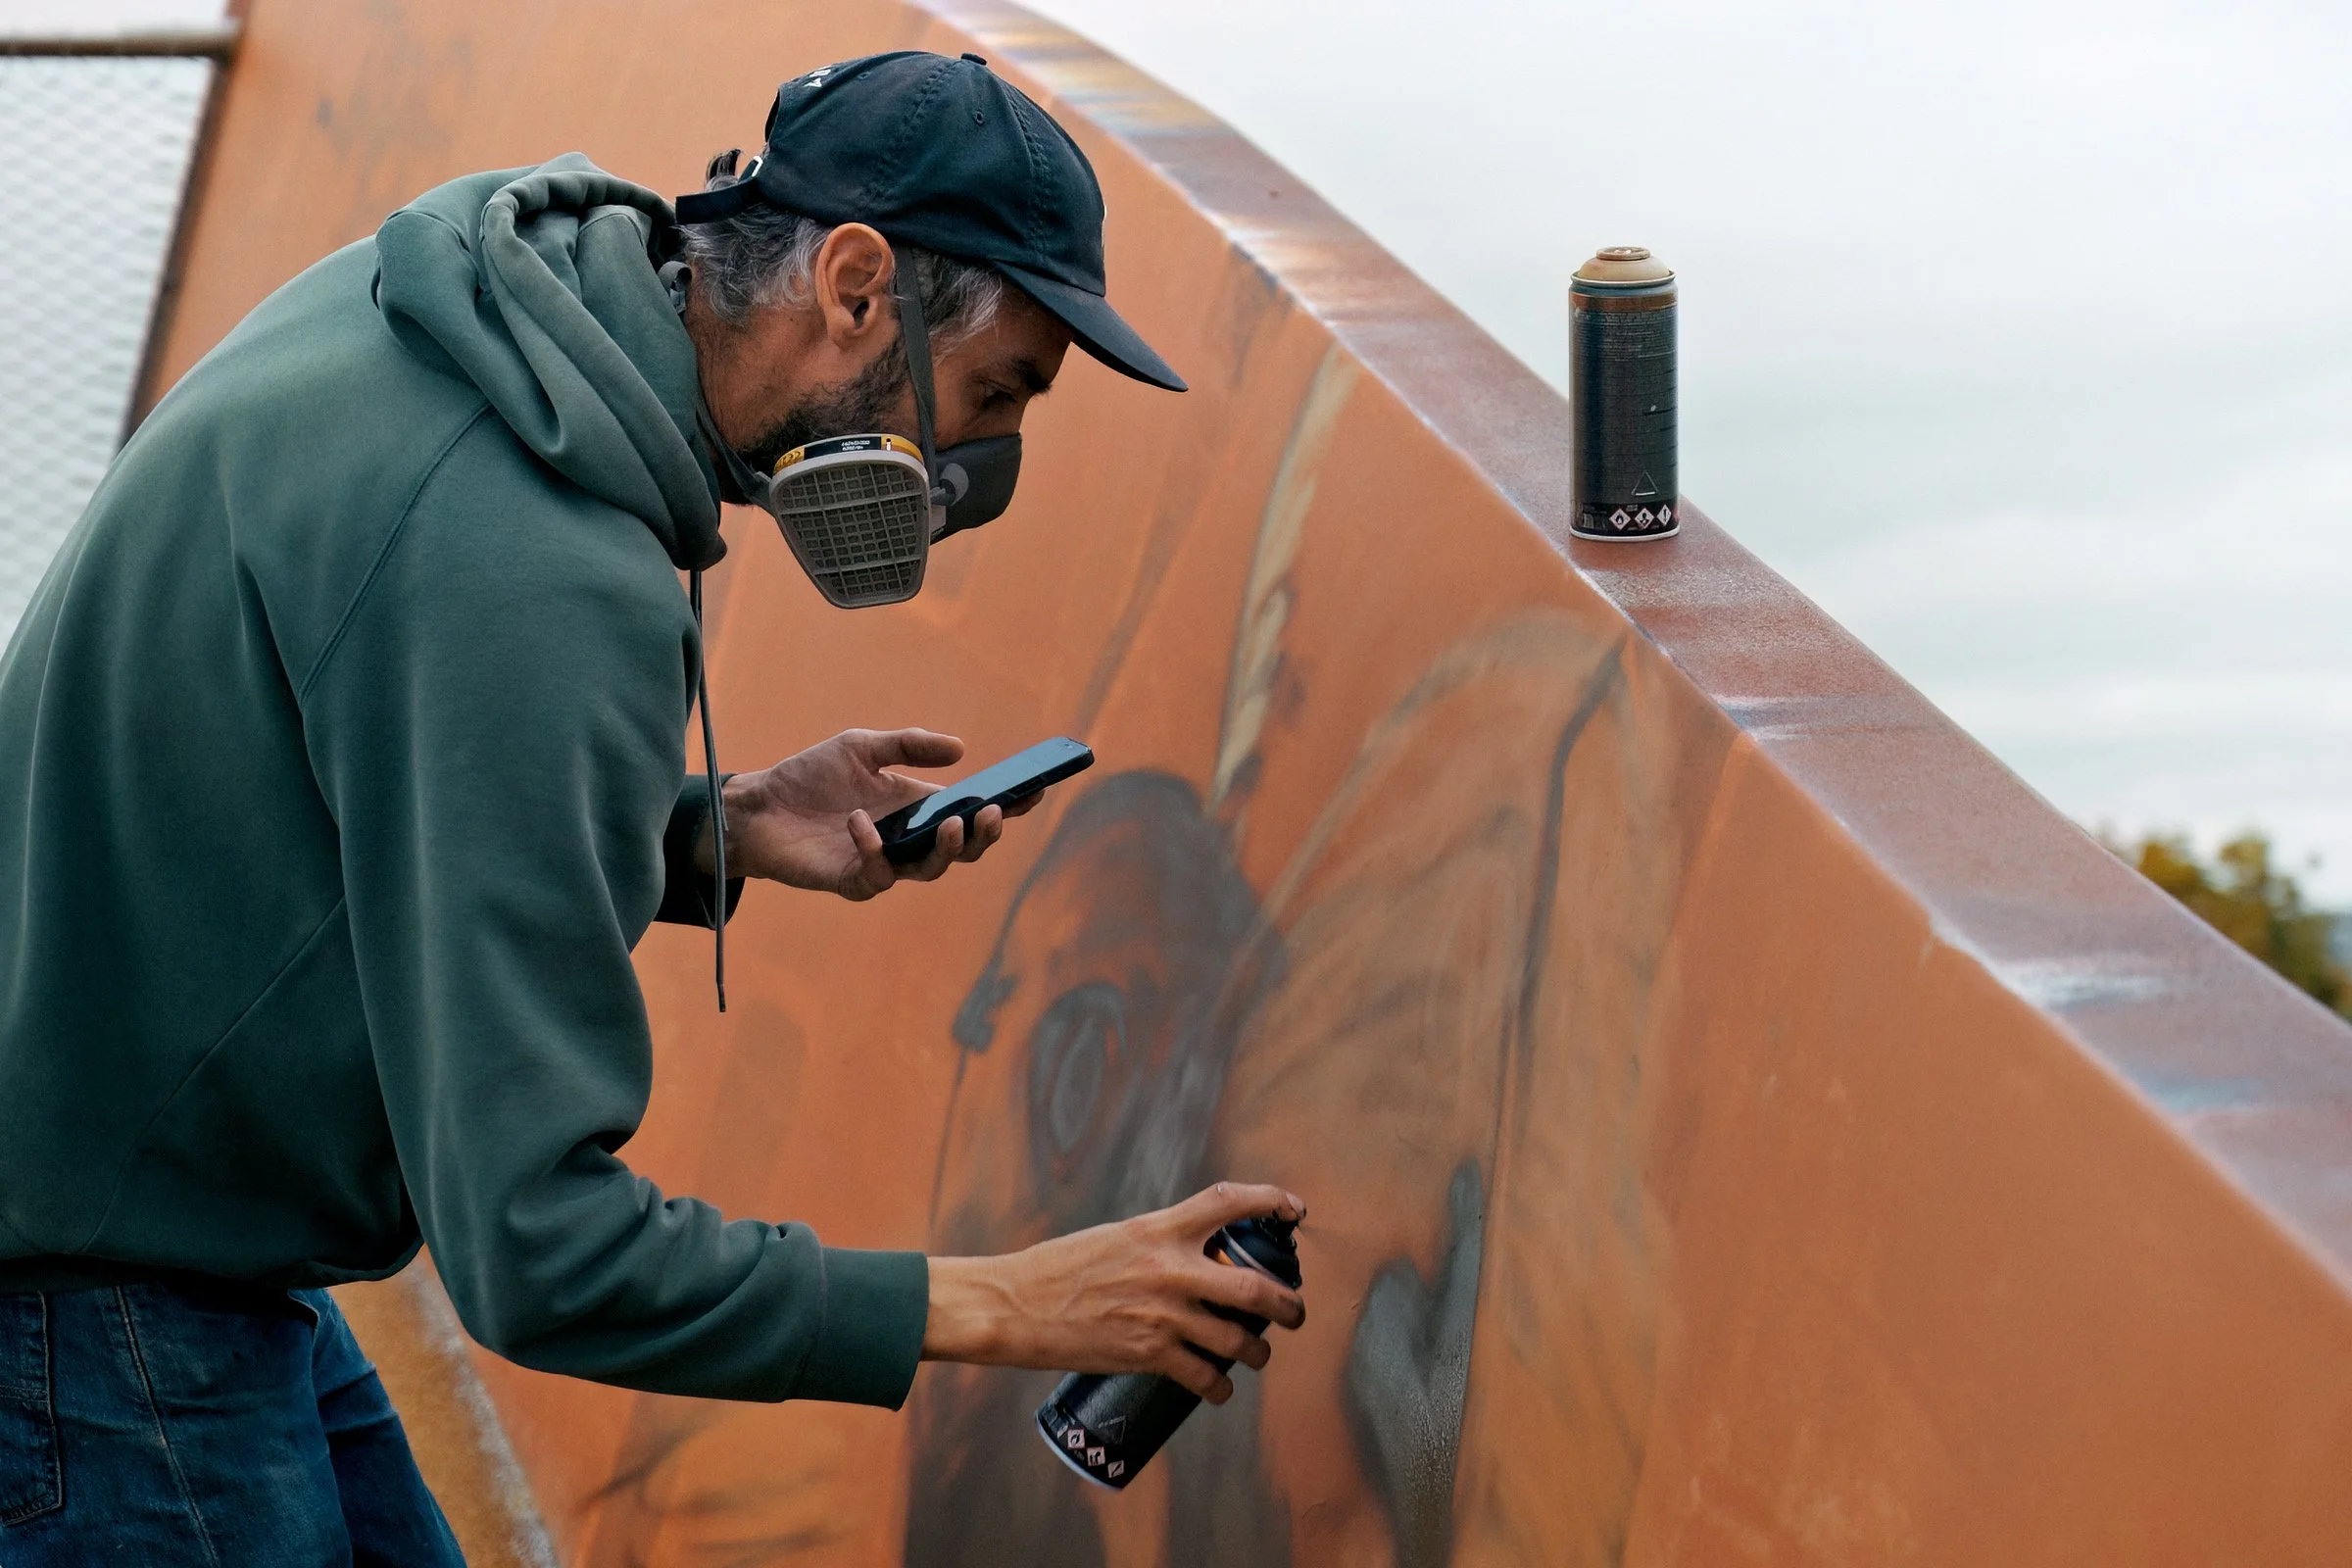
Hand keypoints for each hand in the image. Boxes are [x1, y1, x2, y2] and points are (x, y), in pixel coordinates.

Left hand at [697, 728, 1038, 900]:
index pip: (972, 811)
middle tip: (994, 813)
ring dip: (949, 849)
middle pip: (965, 849)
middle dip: (986, 835)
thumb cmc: (809, 776)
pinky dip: (874, 849)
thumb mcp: (862, 746)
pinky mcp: (854, 880)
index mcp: (918, 806)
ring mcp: (884, 862)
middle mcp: (908, 838)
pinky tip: (859, 822)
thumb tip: (961, 751)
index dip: (1006, 806)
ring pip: (933, 869)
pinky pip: (878, 874)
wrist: (759, 805)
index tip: (1034, 791)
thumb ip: (909, 746)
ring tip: (953, 822)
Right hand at [923, 1183, 1308, 1404]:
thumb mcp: (1115, 1238)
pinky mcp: (1148, 1354)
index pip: (1229, 1202)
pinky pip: (1204, 1377)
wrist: (1016, 1305)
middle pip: (1255, 1286)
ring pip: (1238, 1340)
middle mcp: (1169, 1268)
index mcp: (1159, 1229)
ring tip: (1258, 1355)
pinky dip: (1220, 1388)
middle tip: (1294, 1312)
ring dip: (1258, 1353)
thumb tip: (1193, 1259)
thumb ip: (1158, 1244)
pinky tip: (1219, 1389)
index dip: (1271, 1202)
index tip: (1294, 1211)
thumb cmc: (1059, 1269)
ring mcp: (1162, 1314)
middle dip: (1287, 1304)